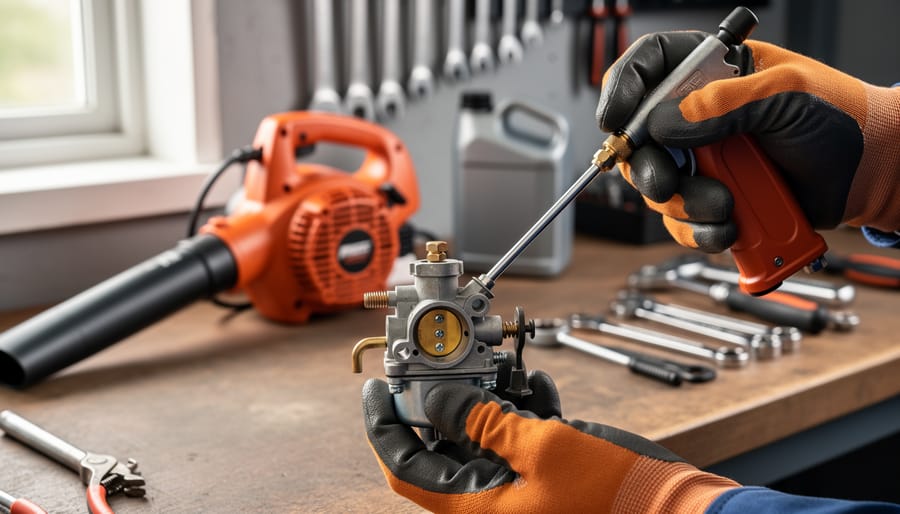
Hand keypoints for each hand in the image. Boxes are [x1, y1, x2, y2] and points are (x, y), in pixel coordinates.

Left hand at [361, 362, 737, 512]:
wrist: (679, 511)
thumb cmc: (616, 495)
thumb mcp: (539, 446)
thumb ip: (482, 420)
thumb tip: (436, 396)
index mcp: (477, 507)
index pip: (406, 468)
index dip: (384, 428)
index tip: (376, 392)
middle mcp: (492, 499)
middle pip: (442, 444)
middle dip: (444, 400)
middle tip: (445, 361)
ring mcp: (520, 485)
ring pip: (482, 433)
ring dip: (489, 397)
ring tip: (499, 367)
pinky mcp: (548, 470)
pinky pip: (518, 434)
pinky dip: (522, 405)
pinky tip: (535, 383)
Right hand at [596, 31, 899, 251]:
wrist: (869, 171)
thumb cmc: (838, 116)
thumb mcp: (785, 94)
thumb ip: (725, 103)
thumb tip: (666, 122)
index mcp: (711, 71)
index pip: (648, 67)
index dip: (622, 90)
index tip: (615, 121)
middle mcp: (697, 116)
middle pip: (639, 140)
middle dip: (649, 169)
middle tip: (667, 184)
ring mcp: (703, 160)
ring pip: (658, 188)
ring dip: (684, 205)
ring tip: (726, 206)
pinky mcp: (712, 198)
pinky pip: (682, 223)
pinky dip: (698, 232)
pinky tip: (729, 227)